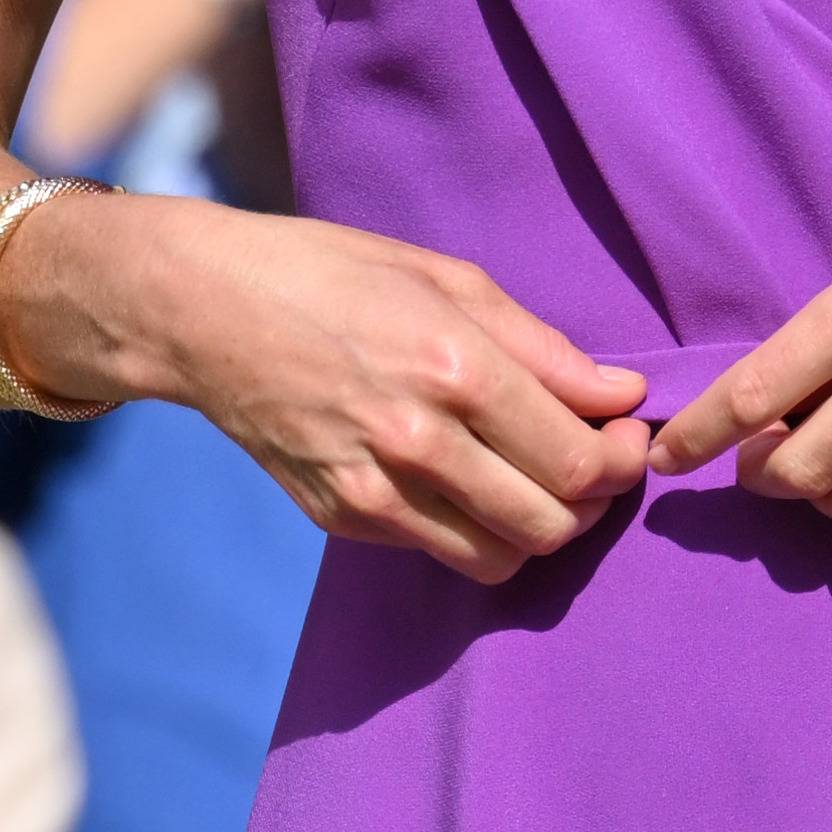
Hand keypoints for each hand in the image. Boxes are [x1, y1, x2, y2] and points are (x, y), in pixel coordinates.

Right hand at [156, 207, 655, 582]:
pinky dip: (473, 530)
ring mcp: (374, 490)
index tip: (629, 437)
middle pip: (551, 521)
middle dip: (594, 501)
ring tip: (538, 483)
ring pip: (501, 557)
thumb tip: (619, 395)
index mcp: (454, 367)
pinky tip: (468, 482)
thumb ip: (541, 347)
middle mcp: (418, 440)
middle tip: (596, 465)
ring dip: (538, 528)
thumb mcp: (444, 278)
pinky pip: (439, 552)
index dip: (623, 460)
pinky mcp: (342, 518)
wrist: (202, 311)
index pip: (576, 459)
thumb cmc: (328, 274)